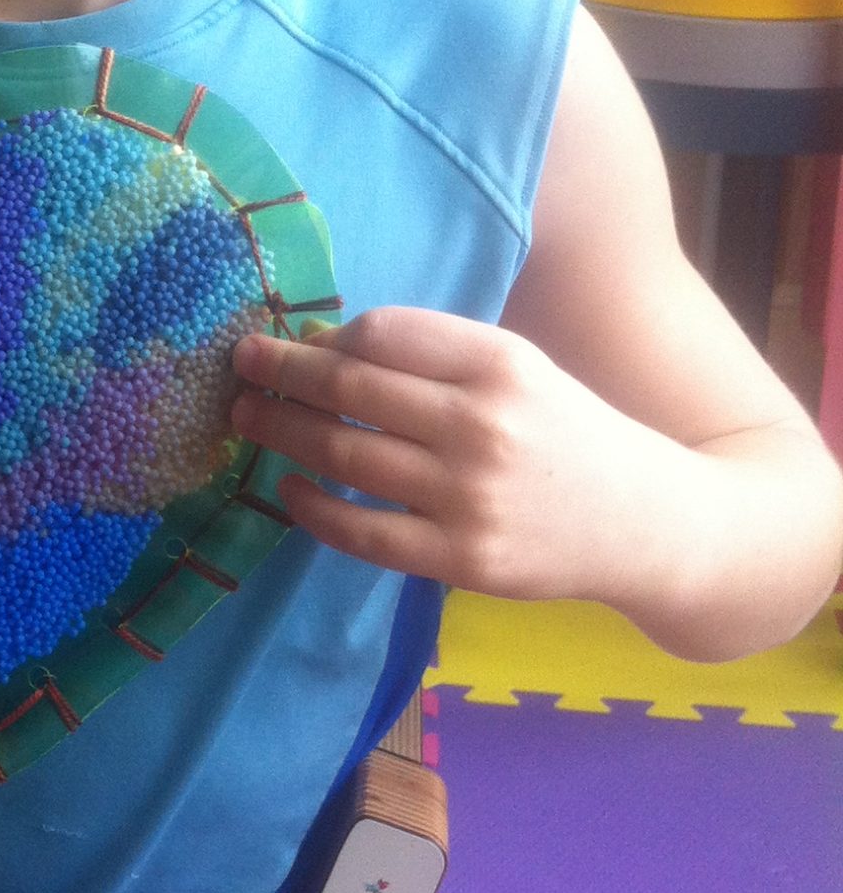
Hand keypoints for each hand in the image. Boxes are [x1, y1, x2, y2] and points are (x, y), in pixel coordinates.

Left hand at [228, 305, 678, 606]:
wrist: (652, 524)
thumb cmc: (570, 434)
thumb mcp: (521, 368)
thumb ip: (437, 354)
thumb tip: (326, 345)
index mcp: (501, 363)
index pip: (384, 333)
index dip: (327, 335)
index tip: (297, 340)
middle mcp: (484, 424)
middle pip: (351, 389)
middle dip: (281, 373)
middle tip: (240, 364)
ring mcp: (471, 497)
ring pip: (345, 457)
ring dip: (282, 433)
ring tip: (247, 417)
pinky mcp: (462, 559)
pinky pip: (360, 532)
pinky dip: (310, 508)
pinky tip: (286, 489)